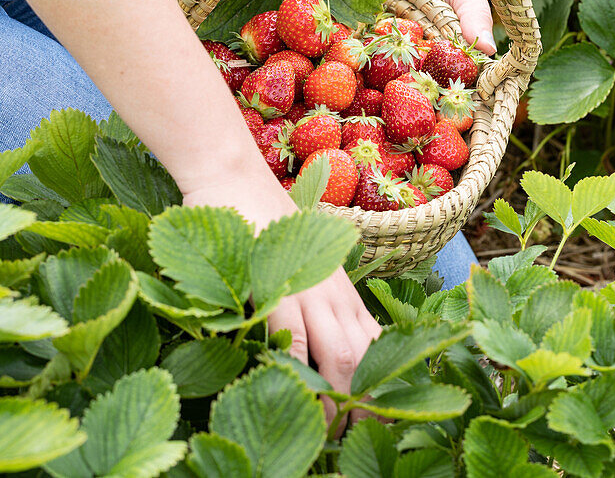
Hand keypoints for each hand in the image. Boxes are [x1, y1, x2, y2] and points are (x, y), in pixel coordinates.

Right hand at [182, 173, 381, 431]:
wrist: (233, 175)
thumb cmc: (259, 226)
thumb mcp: (296, 268)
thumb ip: (308, 306)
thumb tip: (307, 355)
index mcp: (343, 293)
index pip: (376, 347)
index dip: (381, 387)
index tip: (380, 421)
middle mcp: (336, 292)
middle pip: (366, 357)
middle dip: (367, 403)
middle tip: (359, 439)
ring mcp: (310, 285)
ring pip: (339, 350)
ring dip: (339, 395)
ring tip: (332, 433)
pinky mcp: (277, 278)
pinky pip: (294, 329)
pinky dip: (298, 363)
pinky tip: (296, 389)